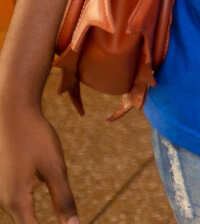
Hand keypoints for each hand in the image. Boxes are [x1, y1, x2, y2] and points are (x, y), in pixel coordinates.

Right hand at [0, 100, 79, 223]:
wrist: (12, 113)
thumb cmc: (35, 137)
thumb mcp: (55, 168)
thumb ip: (63, 200)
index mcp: (17, 202)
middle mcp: (5, 202)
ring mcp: (2, 194)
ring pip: (22, 219)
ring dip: (37, 223)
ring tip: (65, 221)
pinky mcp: (5, 186)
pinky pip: (19, 209)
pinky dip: (31, 216)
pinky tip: (42, 216)